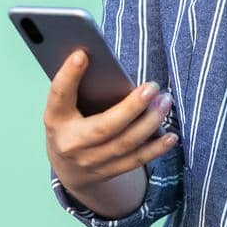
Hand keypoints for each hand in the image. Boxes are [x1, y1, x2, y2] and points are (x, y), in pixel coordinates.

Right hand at [43, 49, 179, 196]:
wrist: (68, 168)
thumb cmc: (70, 124)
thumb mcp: (65, 107)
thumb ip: (79, 87)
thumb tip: (100, 59)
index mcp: (56, 119)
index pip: (59, 96)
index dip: (68, 76)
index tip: (82, 55)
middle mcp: (71, 143)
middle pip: (104, 127)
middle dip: (131, 107)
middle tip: (152, 87)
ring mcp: (90, 161)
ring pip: (125, 144)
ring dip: (150, 123)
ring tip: (165, 102)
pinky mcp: (109, 172)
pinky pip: (136, 160)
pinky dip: (156, 149)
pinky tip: (171, 135)